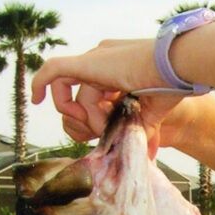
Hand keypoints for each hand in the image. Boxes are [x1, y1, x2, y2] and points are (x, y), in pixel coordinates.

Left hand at [32, 39, 181, 157]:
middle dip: (85, 118)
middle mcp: (103, 61)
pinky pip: (53, 72)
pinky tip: (36, 99)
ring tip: (105, 122)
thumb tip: (149, 155)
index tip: (105, 130)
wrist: (178, 67)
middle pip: (78, 94)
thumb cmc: (173, 87)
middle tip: (103, 129)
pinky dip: (40, 84)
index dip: (92, 117)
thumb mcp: (153, 114)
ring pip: (72, 91)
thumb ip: (144, 130)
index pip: (91, 93)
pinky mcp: (88, 63)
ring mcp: (94, 59)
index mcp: (117, 69)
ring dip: (84, 116)